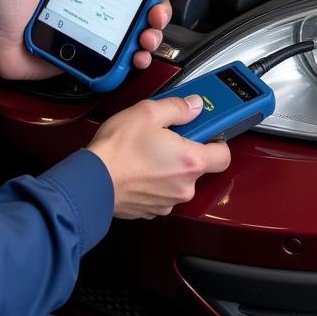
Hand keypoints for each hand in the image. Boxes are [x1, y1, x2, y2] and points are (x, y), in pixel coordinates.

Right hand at [87, 95, 231, 218]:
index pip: (224, 154)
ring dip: (168, 166)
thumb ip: (177, 107)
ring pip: (178, 179)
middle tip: (166, 136)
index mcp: (190, 160)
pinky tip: (138, 168)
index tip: (204, 130)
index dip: (216, 140)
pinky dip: (154, 181)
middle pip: (198, 166)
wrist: (93, 181)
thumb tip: (194, 106)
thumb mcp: (148, 112)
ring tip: (145, 152)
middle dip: (185, 150)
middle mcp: (185, 186)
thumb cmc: (117, 150)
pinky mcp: (153, 210)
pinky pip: (162, 191)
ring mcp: (169, 201)